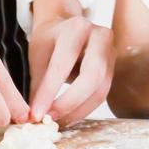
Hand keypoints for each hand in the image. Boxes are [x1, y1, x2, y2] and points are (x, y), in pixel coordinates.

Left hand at [28, 2, 115, 126]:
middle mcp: (100, 36)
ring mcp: (111, 52)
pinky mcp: (113, 68)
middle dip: (70, 102)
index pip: (63, 63)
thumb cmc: (50, 39)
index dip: (49, 91)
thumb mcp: (38, 53)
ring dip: (78, 110)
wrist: (65, 27)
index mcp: (77, 28)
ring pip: (101, 89)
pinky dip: (85, 108)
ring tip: (58, 121)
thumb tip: (35, 113)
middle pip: (92, 75)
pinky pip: (102, 93)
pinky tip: (69, 116)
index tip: (36, 112)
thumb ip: (38, 81)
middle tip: (51, 118)